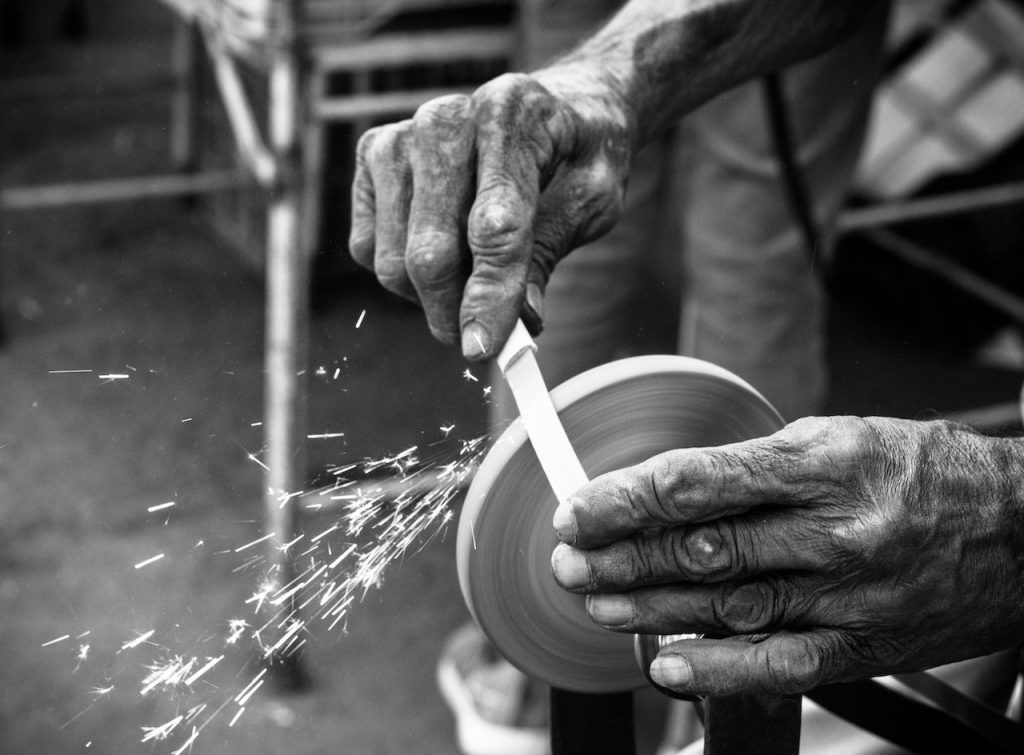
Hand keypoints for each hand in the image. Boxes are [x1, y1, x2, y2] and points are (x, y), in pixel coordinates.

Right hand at [349, 70, 631, 359]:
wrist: (549, 109)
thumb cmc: (576, 157)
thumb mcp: (591, 202)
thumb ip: (549, 254)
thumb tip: (514, 326)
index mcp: (512, 116)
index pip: (494, 225)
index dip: (489, 295)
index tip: (483, 349)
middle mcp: (445, 118)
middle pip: (431, 252)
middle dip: (455, 313)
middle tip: (481, 339)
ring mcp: (400, 136)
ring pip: (394, 260)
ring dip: (431, 297)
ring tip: (472, 282)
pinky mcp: (371, 156)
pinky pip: (368, 248)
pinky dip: (403, 273)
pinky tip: (442, 252)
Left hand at [550, 416, 1023, 696]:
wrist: (1021, 530)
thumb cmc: (924, 472)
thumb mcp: (843, 436)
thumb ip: (761, 464)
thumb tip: (673, 488)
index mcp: (823, 463)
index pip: (698, 482)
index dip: (626, 497)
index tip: (580, 507)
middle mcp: (834, 529)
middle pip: (702, 547)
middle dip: (621, 555)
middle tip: (567, 560)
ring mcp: (849, 592)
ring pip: (728, 603)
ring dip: (649, 606)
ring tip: (595, 602)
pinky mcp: (863, 643)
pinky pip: (780, 662)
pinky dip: (716, 667)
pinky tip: (664, 662)